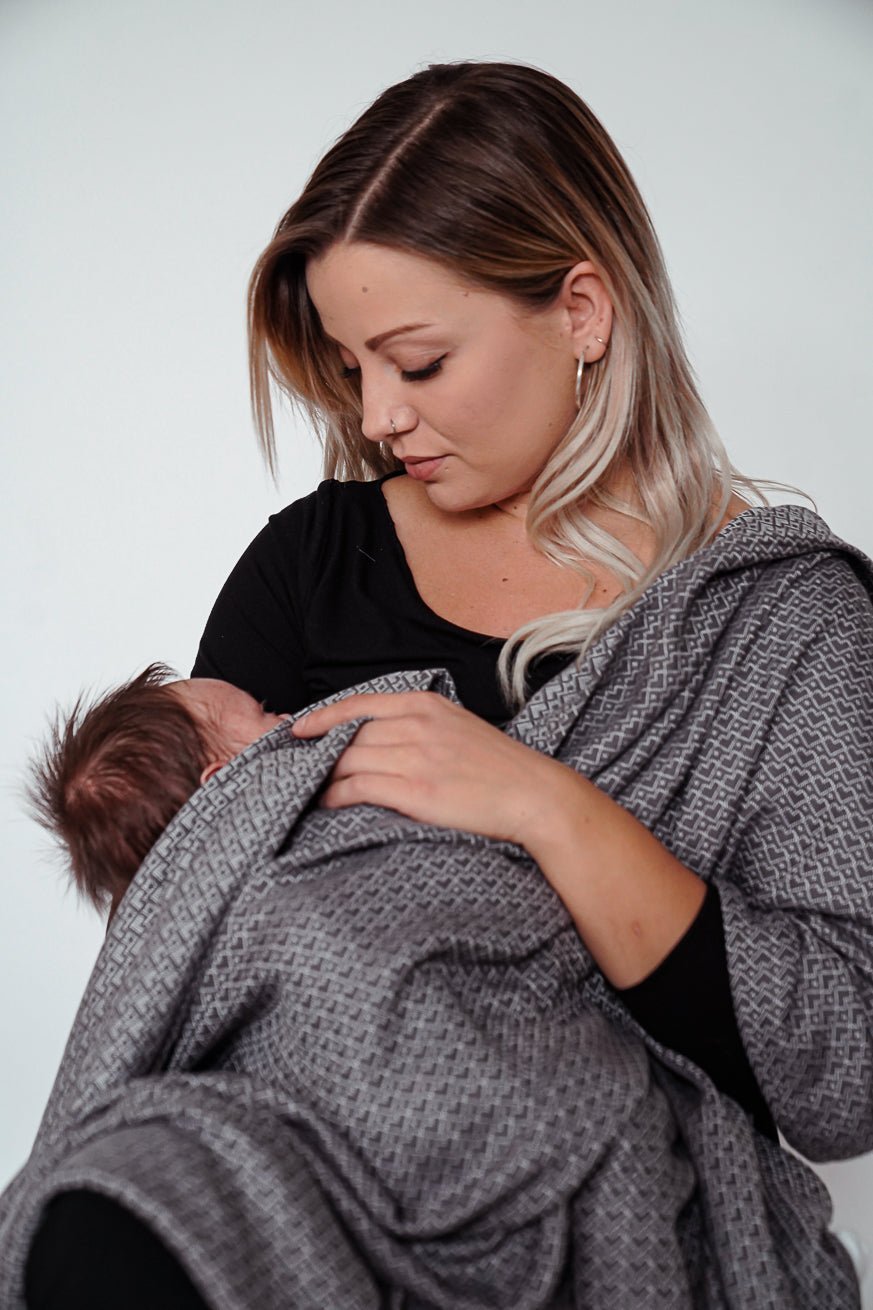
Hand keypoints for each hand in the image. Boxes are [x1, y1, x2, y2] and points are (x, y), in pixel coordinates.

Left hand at [291, 690, 564, 848]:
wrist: (534, 795)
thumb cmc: (500, 767)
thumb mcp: (459, 726)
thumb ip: (421, 724)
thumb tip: (381, 738)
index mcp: (426, 704)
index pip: (359, 705)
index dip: (323, 717)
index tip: (299, 728)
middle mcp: (416, 725)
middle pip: (349, 736)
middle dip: (319, 752)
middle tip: (297, 767)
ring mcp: (415, 757)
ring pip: (348, 760)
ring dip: (323, 775)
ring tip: (310, 788)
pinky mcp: (416, 790)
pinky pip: (358, 787)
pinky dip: (336, 795)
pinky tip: (328, 803)